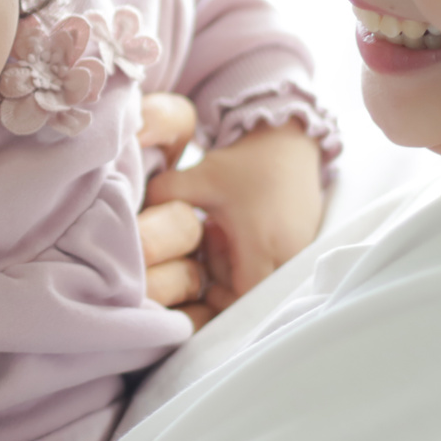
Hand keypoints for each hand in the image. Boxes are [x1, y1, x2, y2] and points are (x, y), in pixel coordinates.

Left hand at [139, 94, 328, 323]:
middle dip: (227, 282)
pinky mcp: (304, 246)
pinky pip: (278, 270)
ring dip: (241, 270)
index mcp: (261, 244)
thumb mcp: (199, 175)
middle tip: (210, 249)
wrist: (289, 141)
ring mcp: (300, 252)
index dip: (218, 297)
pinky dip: (257, 261)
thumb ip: (164, 194)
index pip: (242, 299)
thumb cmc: (243, 163)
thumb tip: (136, 217)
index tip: (201, 273)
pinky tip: (242, 236)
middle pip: (253, 296)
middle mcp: (288, 255)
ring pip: (266, 284)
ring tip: (226, 236)